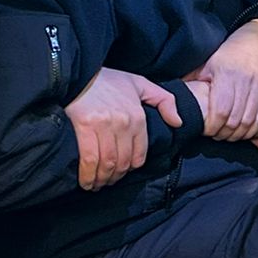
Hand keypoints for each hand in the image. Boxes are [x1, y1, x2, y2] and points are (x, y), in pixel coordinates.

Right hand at [63, 68, 181, 189]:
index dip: (131, 168)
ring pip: (108, 163)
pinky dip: (88, 174)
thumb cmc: (108, 80)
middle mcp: (124, 123)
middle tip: (108, 183)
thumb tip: (178, 122)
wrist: (79, 72)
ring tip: (96, 185)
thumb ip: (164, 101)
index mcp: (138, 116)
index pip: (139, 153)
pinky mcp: (85, 127)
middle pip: (123, 162)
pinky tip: (86, 182)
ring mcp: (104, 126)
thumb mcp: (141, 84)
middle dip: (116, 178)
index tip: (123, 173)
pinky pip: (89, 158)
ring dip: (102, 180)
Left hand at [187, 19, 257, 141]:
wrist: (255, 46)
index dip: (214, 126)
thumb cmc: (226, 58)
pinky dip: (254, 129)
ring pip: (251, 121)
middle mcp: (246, 78)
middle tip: (218, 136)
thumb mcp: (206, 66)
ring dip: (240, 134)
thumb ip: (191, 81)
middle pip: (236, 118)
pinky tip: (245, 130)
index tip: (208, 132)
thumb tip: (171, 97)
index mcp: (226, 72)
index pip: (220, 109)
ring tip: (230, 135)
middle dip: (226, 133)